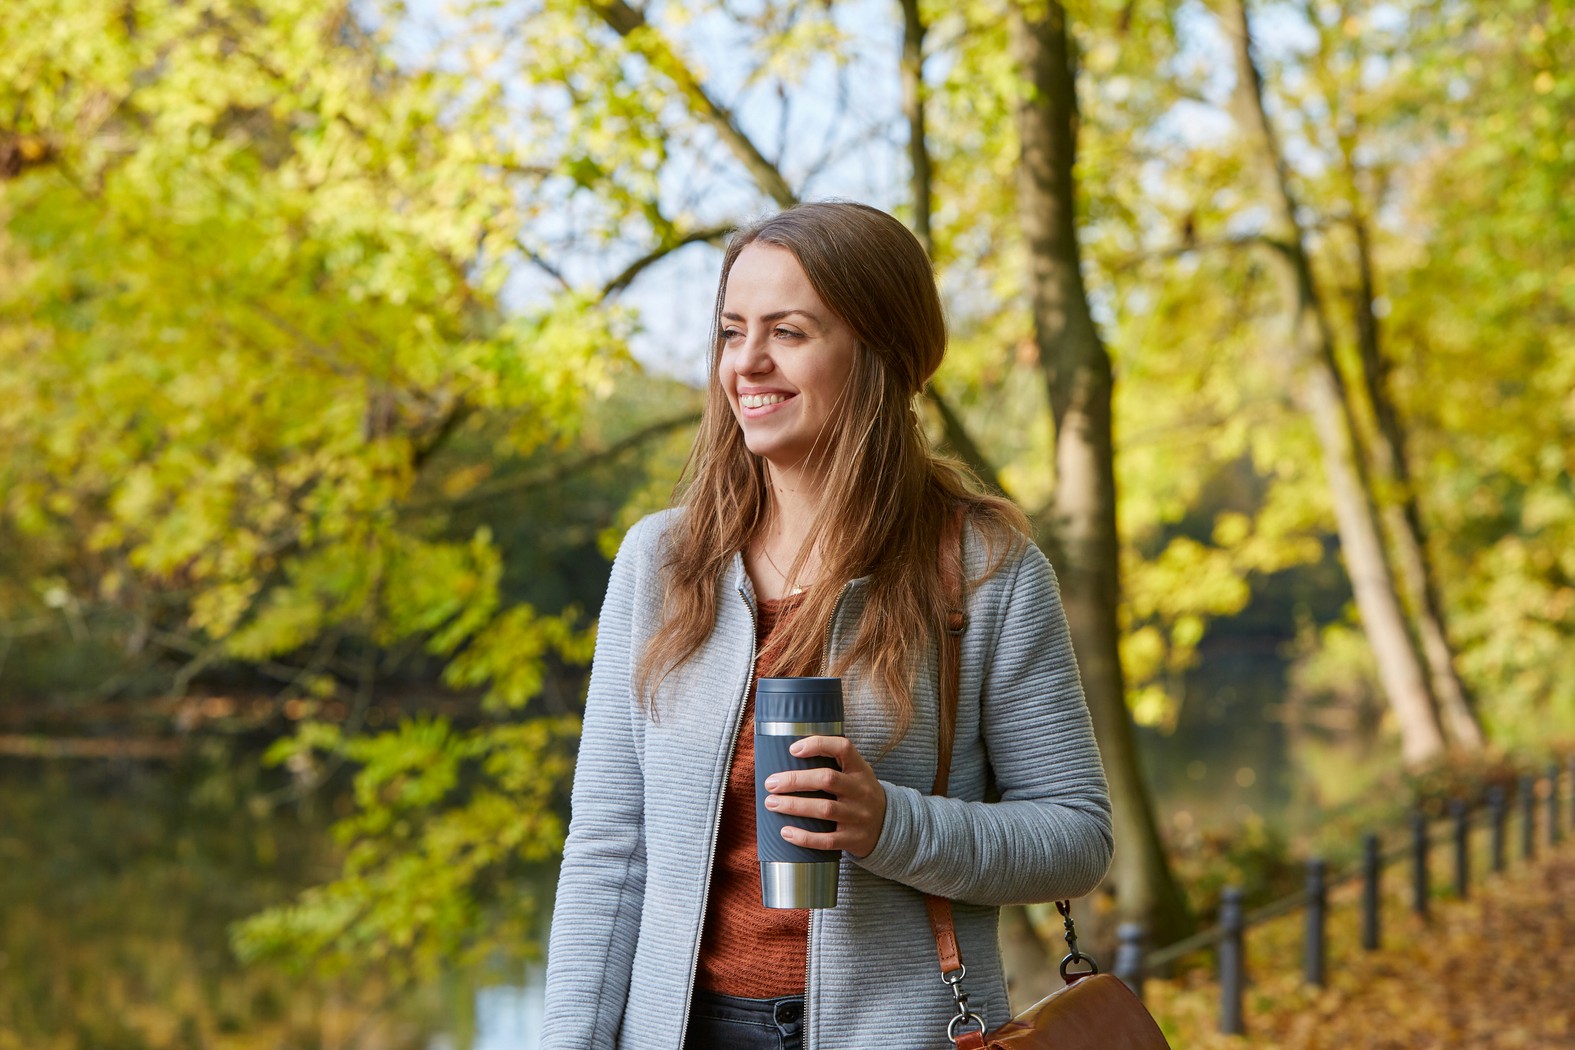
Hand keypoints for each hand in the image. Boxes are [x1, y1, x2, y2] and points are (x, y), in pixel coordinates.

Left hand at [762, 735, 886, 858]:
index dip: (818, 745)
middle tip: (771, 783)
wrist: (890, 827)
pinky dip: (804, 837)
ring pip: (824, 809)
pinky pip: (826, 840)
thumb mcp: (857, 774)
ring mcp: (859, 816)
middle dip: (795, 780)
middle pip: (827, 779)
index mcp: (861, 770)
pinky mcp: (853, 839)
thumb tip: (787, 755)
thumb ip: (833, 764)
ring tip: (771, 803)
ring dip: (794, 806)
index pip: (843, 748)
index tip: (793, 749)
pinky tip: (785, 832)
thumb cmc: (860, 795)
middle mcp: (861, 791)